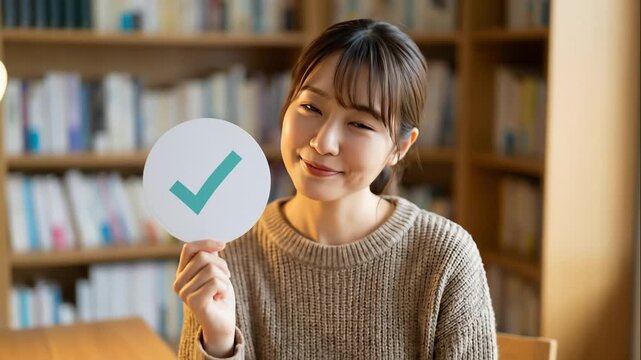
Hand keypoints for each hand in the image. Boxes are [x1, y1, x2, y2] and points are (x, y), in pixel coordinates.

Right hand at [173, 240, 235, 356]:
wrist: (222, 322)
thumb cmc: (219, 295)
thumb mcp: (216, 271)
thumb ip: (210, 256)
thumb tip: (212, 242)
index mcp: (181, 273)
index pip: (189, 248)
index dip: (206, 243)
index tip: (222, 244)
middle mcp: (178, 282)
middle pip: (202, 257)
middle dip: (221, 264)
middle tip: (225, 277)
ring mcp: (184, 293)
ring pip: (210, 269)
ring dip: (224, 279)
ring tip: (221, 290)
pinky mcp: (194, 302)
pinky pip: (215, 282)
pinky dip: (224, 288)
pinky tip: (220, 297)